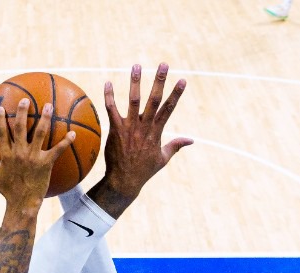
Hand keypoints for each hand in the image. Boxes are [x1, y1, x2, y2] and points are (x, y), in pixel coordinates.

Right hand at [0, 99, 70, 209]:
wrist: (22, 203)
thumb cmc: (7, 191)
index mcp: (6, 154)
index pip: (2, 132)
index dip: (1, 119)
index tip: (1, 108)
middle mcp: (19, 152)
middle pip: (20, 127)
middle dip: (22, 112)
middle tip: (26, 100)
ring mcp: (33, 157)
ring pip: (40, 133)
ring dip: (45, 118)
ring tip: (49, 106)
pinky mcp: (46, 163)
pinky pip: (58, 150)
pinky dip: (66, 142)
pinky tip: (73, 134)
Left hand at [99, 63, 192, 203]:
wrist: (124, 181)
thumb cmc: (144, 170)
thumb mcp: (163, 158)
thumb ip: (176, 145)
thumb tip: (191, 140)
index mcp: (157, 132)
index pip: (169, 109)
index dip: (176, 94)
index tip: (182, 80)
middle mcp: (144, 127)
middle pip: (154, 99)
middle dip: (159, 81)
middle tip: (163, 64)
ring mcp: (130, 128)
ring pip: (133, 100)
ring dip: (135, 82)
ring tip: (137, 65)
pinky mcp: (116, 130)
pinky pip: (111, 109)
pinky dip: (109, 96)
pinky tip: (108, 82)